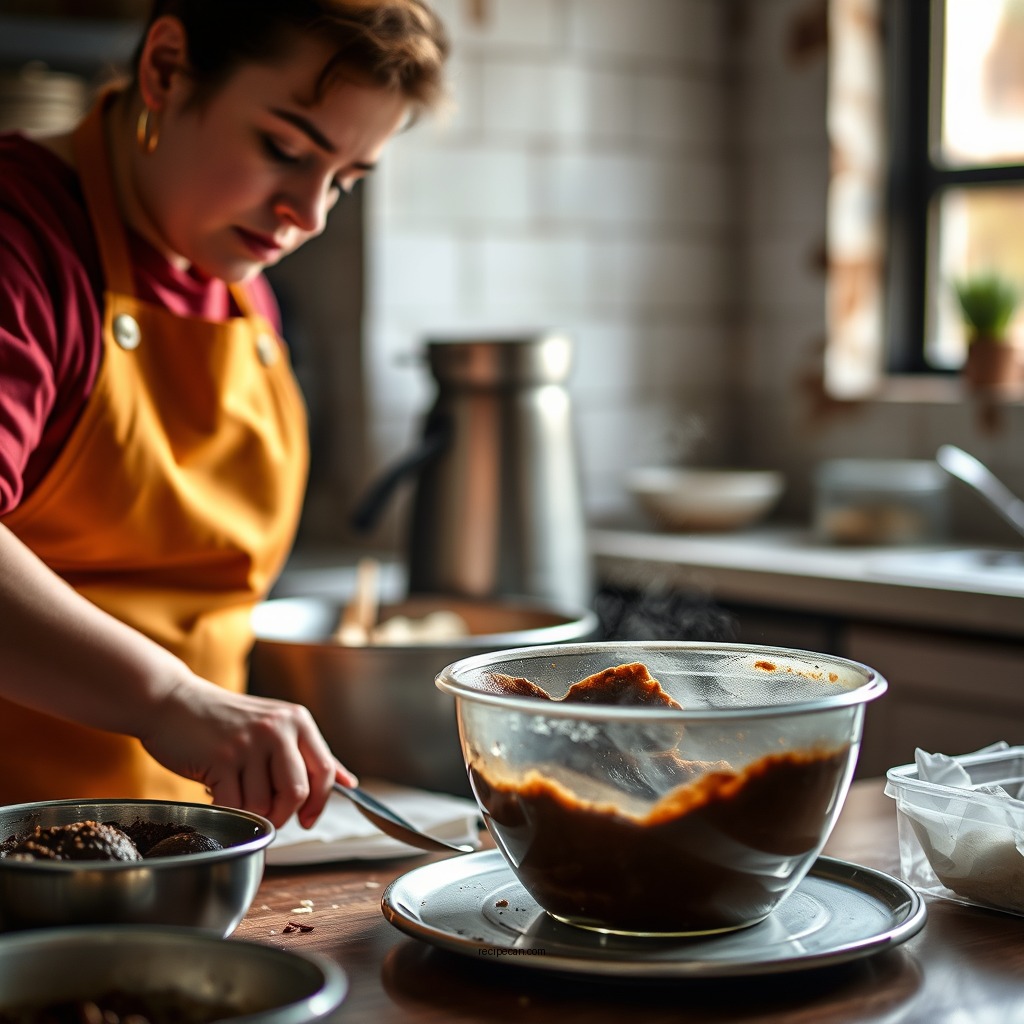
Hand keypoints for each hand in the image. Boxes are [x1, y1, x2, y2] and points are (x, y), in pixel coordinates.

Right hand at [140, 674, 356, 827]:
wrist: (173, 702)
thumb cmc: (225, 720)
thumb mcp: (276, 726)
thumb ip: (312, 754)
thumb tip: (349, 781)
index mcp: (297, 720)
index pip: (325, 772)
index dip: (318, 803)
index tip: (306, 819)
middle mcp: (277, 728)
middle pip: (297, 793)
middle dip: (283, 814)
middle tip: (266, 813)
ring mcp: (248, 742)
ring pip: (263, 804)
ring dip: (249, 811)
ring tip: (236, 791)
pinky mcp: (220, 758)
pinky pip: (234, 806)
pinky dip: (227, 810)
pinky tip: (218, 791)